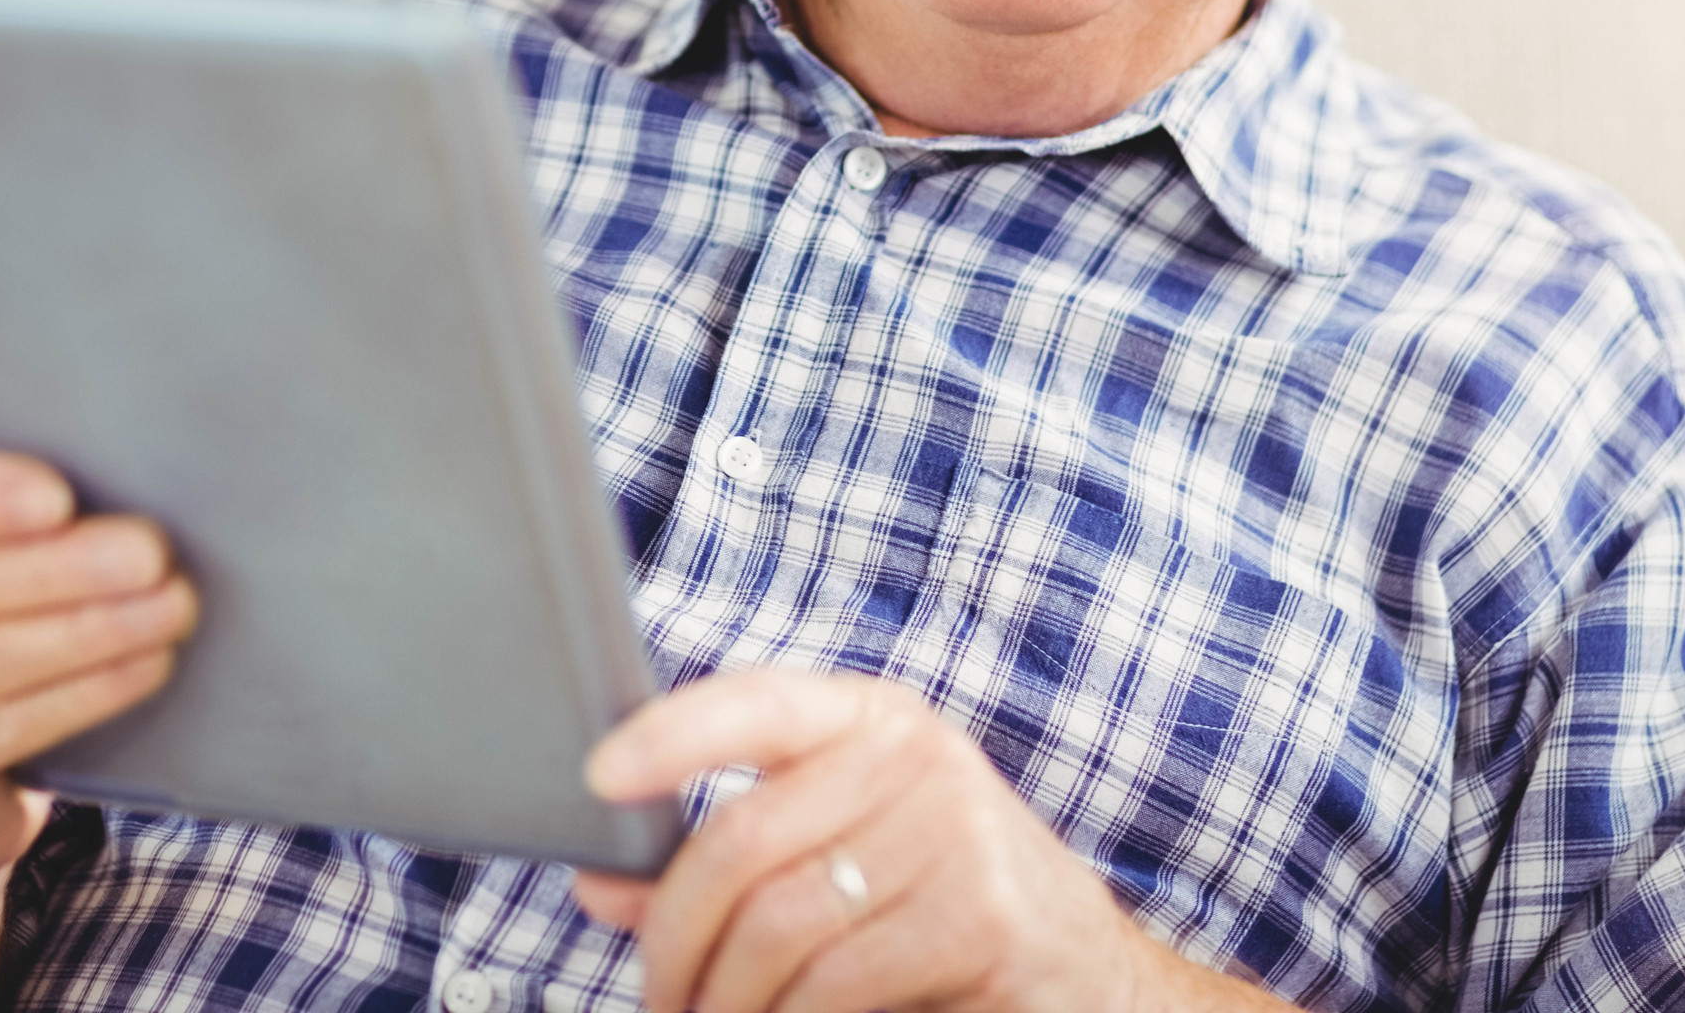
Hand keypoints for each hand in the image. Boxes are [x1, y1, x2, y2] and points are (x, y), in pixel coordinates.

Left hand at [572, 670, 1268, 1012]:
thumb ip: (724, 864)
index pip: (758, 701)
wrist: (1088, 975)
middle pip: (742, 842)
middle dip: (674, 939)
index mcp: (876, 718)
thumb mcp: (838, 860)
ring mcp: (956, 831)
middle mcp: (918, 755)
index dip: (671, 735)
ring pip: (778, 926)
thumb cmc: (940, 908)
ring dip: (721, 999)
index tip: (597, 778)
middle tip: (658, 1000)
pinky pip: (833, 983)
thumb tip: (602, 883)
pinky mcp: (978, 917)